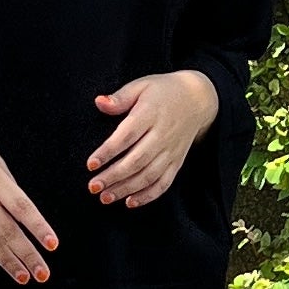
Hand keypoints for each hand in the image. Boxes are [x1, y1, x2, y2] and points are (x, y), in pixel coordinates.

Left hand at [88, 66, 218, 209]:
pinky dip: (148, 195)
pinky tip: (130, 203)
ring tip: (105, 198)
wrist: (197, 99)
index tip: (90, 164)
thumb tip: (99, 102)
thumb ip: (120, 97)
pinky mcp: (177, 162)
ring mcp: (171, 150)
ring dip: (126, 189)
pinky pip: (164, 183)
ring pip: (149, 175)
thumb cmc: (163, 91)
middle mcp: (162, 135)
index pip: (127, 135)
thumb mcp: (141, 86)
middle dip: (114, 176)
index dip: (108, 151)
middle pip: (137, 160)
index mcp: (150, 113)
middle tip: (93, 187)